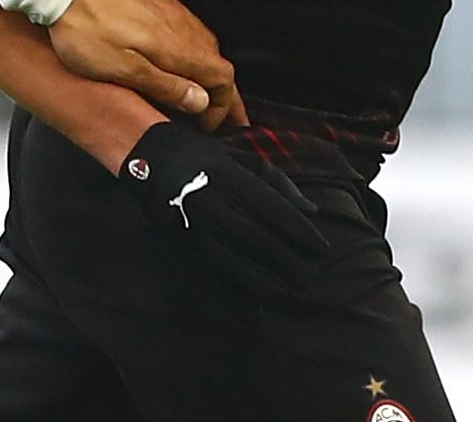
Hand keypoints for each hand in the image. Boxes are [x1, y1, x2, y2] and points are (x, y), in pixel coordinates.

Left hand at [49, 0, 246, 122]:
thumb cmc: (83, 29)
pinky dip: (190, 48)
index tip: (214, 126)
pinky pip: (185, 25)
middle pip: (217, 60)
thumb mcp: (122, 70)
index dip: (226, 106)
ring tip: (202, 91)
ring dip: (207, 69)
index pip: (222, 78)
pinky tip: (177, 56)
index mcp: (176, 45)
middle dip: (222, 92)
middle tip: (222, 115)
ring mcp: (167, 6)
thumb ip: (165, 86)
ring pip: (203, 42)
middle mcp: (179, 22)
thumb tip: (201, 101)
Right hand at [119, 120, 327, 301]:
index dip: (300, 231)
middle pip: (255, 238)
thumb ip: (279, 183)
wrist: (150, 160)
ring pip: (231, 262)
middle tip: (310, 277)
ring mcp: (191, 226)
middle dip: (287, 261)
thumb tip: (312, 212)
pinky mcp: (177, 245)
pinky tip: (251, 313)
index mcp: (229, 177)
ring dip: (263, 283)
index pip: (272, 208)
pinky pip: (205, 277)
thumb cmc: (207, 159)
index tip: (322, 248)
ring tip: (287, 295)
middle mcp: (210, 201)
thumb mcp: (242, 159)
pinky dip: (229, 299)